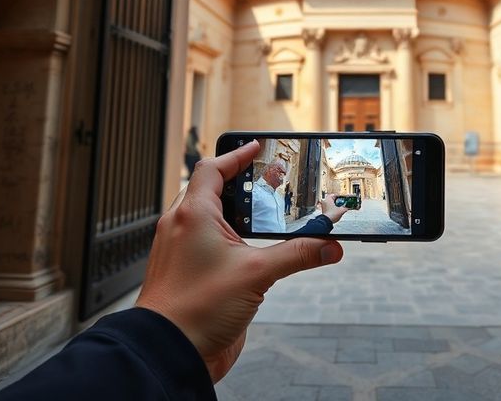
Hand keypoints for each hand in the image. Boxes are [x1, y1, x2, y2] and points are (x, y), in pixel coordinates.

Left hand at [136, 140, 343, 381]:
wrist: (170, 353)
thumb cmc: (195, 308)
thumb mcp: (256, 274)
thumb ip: (297, 255)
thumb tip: (330, 245)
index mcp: (192, 214)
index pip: (211, 169)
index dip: (235, 155)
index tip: (255, 147)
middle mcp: (184, 227)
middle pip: (211, 190)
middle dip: (239, 182)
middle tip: (266, 178)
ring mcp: (185, 251)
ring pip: (210, 218)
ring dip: (236, 212)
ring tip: (265, 213)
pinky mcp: (191, 274)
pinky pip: (210, 245)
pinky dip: (231, 239)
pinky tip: (252, 250)